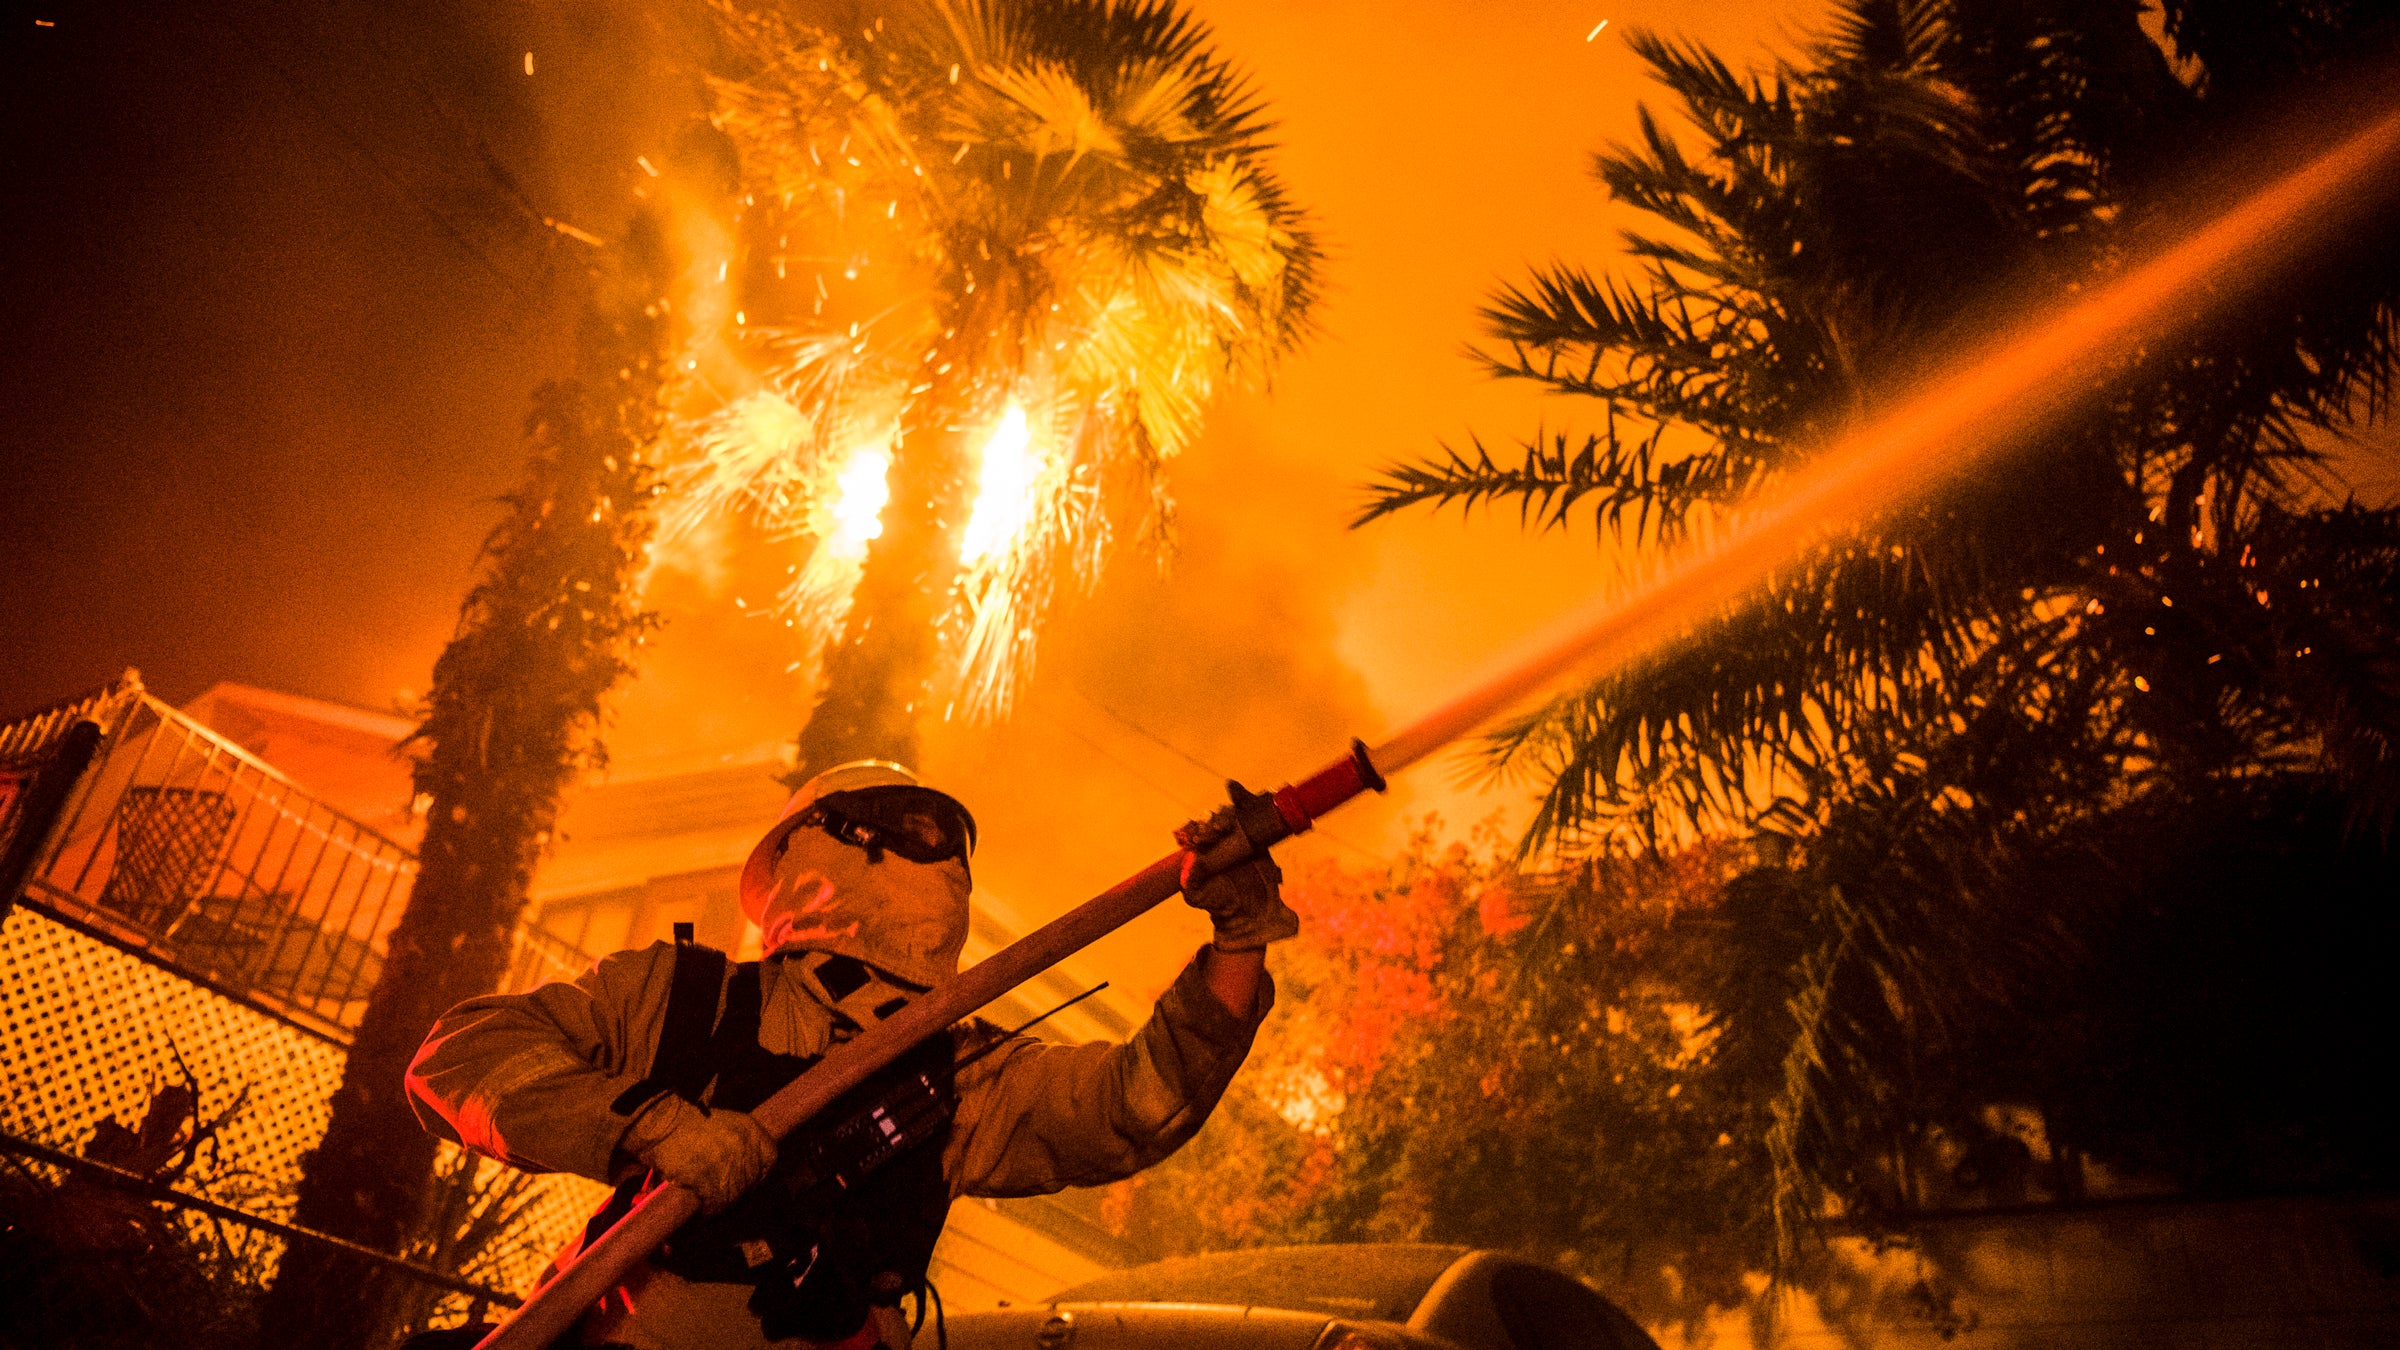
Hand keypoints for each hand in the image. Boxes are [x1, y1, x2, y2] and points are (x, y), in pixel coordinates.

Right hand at [620, 1094, 776, 1213]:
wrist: (662, 1123)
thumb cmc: (689, 1125)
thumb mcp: (725, 1124)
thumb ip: (740, 1143)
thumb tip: (746, 1170)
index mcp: (750, 1128)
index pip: (770, 1158)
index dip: (760, 1173)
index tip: (750, 1181)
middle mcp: (744, 1145)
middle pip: (751, 1179)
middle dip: (739, 1189)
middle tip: (725, 1193)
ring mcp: (728, 1162)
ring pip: (736, 1193)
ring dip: (725, 1201)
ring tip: (713, 1203)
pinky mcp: (710, 1178)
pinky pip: (717, 1202)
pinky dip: (712, 1209)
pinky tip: (705, 1209)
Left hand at [1178, 806, 1298, 950]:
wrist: (1254, 912)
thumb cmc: (1222, 904)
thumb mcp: (1202, 897)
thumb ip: (1192, 883)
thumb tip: (1190, 861)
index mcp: (1200, 849)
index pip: (1195, 830)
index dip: (1197, 829)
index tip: (1202, 837)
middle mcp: (1217, 839)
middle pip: (1214, 819)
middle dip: (1215, 820)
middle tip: (1221, 830)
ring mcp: (1237, 834)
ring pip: (1232, 814)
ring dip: (1231, 809)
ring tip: (1235, 809)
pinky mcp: (1257, 835)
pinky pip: (1254, 814)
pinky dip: (1249, 800)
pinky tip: (1245, 792)